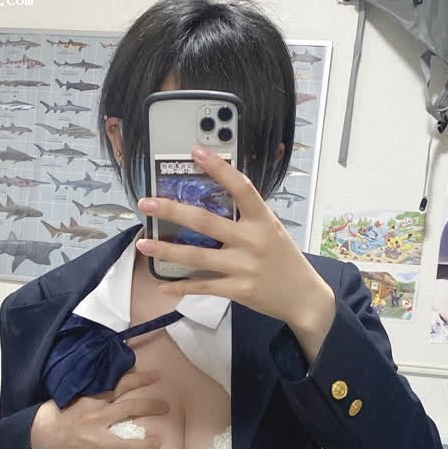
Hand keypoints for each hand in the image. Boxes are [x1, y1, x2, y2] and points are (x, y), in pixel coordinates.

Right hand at [30, 370, 168, 448]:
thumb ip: (95, 391)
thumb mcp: (74, 394)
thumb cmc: (58, 412)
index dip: (138, 379)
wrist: (38, 434)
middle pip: (126, 409)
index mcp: (91, 399)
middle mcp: (94, 418)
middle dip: (149, 406)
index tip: (156, 376)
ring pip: (121, 444)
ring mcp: (91, 439)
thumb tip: (116, 380)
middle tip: (166, 406)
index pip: (119, 385)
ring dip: (142, 445)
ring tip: (158, 442)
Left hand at [135, 146, 334, 336]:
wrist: (304, 297)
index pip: (241, 187)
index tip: (196, 151)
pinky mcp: (238, 290)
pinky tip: (163, 286)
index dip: (219, 168)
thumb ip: (248, 217)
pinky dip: (182, 287)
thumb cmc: (285, 260)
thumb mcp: (273, 230)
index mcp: (263, 220)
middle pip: (206, 222)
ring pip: (197, 256)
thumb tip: (215, 201)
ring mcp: (243, 267)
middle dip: (172, 211)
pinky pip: (204, 287)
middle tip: (147, 203)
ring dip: (167, 250)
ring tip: (144, 243)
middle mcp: (252, 241)